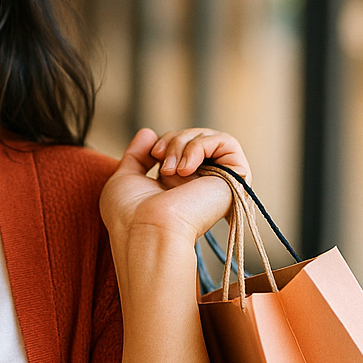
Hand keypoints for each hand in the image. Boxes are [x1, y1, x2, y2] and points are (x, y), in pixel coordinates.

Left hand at [99, 127, 250, 246]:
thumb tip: (149, 132)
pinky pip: (226, 142)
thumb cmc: (130, 214)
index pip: (183, 147)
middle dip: (174, 139)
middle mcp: (202, 184)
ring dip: (184, 143)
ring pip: (210, 138)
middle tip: (159, 156)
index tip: (153, 153)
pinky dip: (201, 146)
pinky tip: (186, 169)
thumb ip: (137, 156)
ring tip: (170, 168)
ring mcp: (219, 182)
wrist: (146, 230)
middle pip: (196, 138)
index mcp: (181, 186)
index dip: (167, 141)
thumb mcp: (126, 179)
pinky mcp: (236, 179)